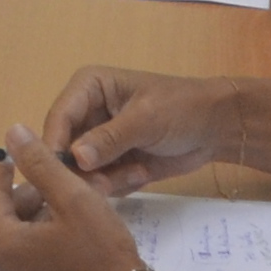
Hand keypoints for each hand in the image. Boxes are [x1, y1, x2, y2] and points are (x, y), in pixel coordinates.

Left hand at [0, 128, 147, 270]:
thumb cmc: (99, 250)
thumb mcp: (72, 198)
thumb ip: (39, 164)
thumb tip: (12, 134)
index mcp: (1, 246)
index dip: (2, 173)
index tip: (14, 155)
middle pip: (0, 221)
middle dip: (24, 198)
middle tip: (53, 183)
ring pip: (13, 242)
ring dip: (32, 220)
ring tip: (64, 207)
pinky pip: (23, 263)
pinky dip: (36, 244)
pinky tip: (64, 235)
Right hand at [38, 64, 237, 191]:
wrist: (216, 128)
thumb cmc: (182, 109)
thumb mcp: (146, 119)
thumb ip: (109, 139)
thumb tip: (75, 158)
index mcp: (88, 87)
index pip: (59, 117)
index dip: (54, 145)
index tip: (56, 174)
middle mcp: (86, 113)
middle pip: (63, 148)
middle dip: (84, 170)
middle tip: (106, 183)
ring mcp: (98, 141)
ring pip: (80, 170)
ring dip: (106, 178)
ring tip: (137, 172)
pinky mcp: (111, 162)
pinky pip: (99, 181)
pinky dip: (119, 183)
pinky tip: (142, 173)